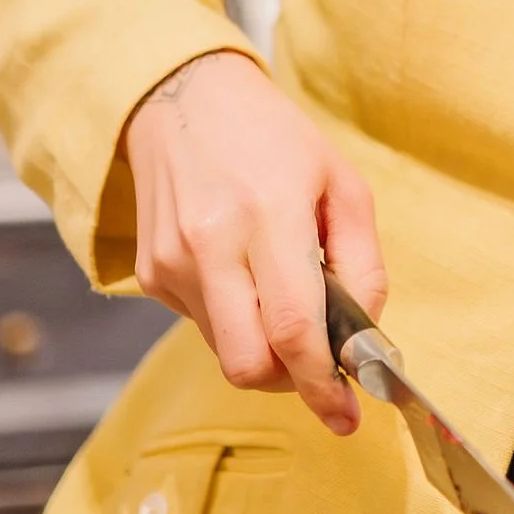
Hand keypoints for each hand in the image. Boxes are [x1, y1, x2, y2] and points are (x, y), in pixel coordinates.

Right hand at [122, 50, 385, 435]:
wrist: (181, 99)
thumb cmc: (272, 137)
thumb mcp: (340, 182)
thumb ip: (362, 263)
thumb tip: (364, 335)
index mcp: (268, 215)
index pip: (293, 329)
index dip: (322, 384)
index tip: (346, 414)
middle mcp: (211, 245)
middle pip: (249, 364)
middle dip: (291, 382)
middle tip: (318, 367)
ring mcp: (172, 264)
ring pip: (225, 353)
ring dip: (263, 349)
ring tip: (280, 298)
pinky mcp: (149, 275)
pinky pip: (202, 326)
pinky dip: (233, 321)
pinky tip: (242, 275)